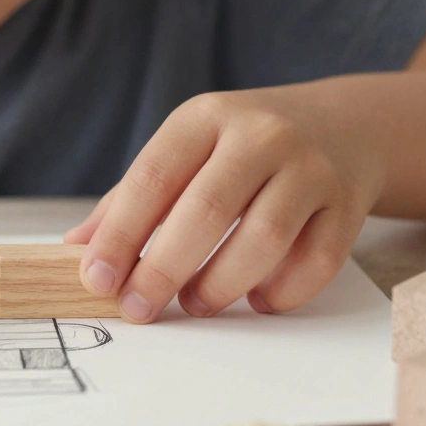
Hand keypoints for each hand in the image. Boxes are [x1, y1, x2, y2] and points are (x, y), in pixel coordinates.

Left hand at [66, 84, 385, 321]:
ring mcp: (310, 167)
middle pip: (206, 210)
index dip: (120, 234)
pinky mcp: (347, 203)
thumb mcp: (185, 148)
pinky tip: (256, 300)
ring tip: (195, 304)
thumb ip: (132, 196)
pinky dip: (281, 292)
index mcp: (205, 118)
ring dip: (221, 284)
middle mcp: (260, 135)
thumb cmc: (243, 145)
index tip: (96, 279)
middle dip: (163, 269)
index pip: (153, 178)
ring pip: (263, 239)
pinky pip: (315, 262)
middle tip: (139, 307)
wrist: (344, 124)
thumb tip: (77, 247)